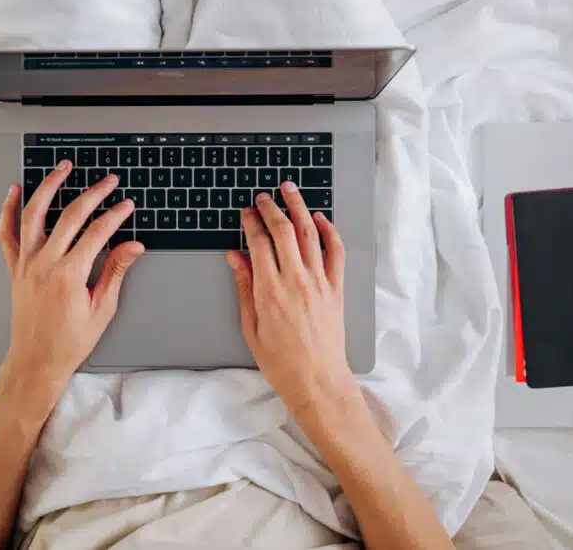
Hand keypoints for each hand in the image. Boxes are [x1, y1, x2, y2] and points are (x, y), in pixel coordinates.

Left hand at [0, 160, 143, 399]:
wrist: (36, 361)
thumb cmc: (69, 341)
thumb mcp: (102, 309)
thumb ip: (115, 272)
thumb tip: (133, 247)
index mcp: (70, 274)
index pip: (98, 233)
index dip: (116, 215)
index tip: (127, 205)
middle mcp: (45, 263)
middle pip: (70, 216)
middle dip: (93, 194)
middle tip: (109, 181)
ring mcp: (26, 263)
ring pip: (35, 214)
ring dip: (49, 186)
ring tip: (63, 168)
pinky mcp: (15, 268)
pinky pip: (7, 234)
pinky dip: (8, 210)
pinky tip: (15, 191)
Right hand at [226, 181, 358, 415]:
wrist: (317, 381)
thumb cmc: (281, 361)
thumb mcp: (250, 327)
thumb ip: (244, 287)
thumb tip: (235, 257)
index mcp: (269, 290)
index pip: (258, 242)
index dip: (251, 222)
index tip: (246, 212)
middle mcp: (295, 280)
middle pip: (283, 231)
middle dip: (271, 208)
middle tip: (264, 197)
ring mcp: (319, 282)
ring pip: (310, 233)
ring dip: (299, 207)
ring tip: (290, 191)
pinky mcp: (337, 288)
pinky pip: (336, 251)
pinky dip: (329, 231)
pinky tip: (320, 219)